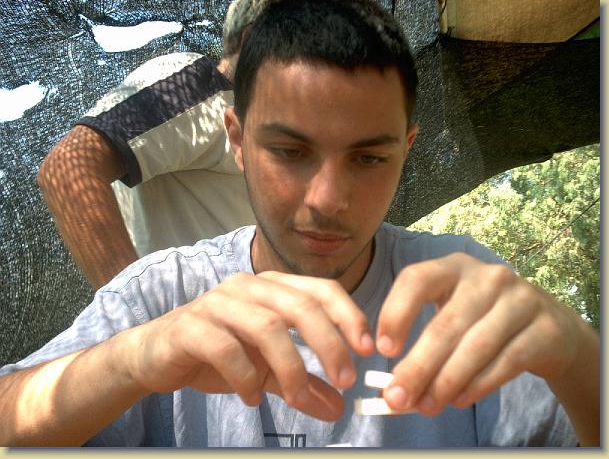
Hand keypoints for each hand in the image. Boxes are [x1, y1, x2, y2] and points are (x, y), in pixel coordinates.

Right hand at [118, 271, 374, 420]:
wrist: (155, 355)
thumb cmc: (217, 353)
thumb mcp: (266, 370)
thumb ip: (301, 383)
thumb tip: (339, 407)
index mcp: (271, 288)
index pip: (319, 289)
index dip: (348, 315)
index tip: (367, 349)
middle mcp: (246, 287)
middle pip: (298, 306)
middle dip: (328, 343)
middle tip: (346, 380)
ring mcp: (216, 303)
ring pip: (266, 325)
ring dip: (290, 366)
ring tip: (299, 398)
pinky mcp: (189, 326)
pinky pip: (225, 347)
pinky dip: (245, 375)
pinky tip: (252, 397)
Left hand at [375, 252, 584, 415]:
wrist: (551, 328)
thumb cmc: (485, 320)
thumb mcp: (453, 315)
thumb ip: (424, 343)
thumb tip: (394, 387)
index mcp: (454, 267)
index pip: (416, 279)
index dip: (395, 313)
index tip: (383, 350)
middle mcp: (488, 277)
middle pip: (445, 324)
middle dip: (417, 366)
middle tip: (397, 397)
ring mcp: (521, 300)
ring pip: (475, 346)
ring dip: (445, 382)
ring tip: (426, 406)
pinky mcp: (546, 329)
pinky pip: (506, 362)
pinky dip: (478, 385)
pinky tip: (458, 400)